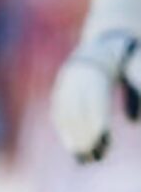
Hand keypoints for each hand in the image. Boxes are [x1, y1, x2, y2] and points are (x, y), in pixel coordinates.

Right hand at [51, 29, 140, 161]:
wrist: (111, 33)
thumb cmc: (131, 55)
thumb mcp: (137, 68)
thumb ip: (137, 91)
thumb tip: (135, 120)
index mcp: (99, 68)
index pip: (95, 101)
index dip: (96, 123)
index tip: (101, 144)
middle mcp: (79, 73)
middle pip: (77, 108)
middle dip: (82, 134)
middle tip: (91, 157)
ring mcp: (67, 78)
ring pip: (65, 109)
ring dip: (71, 135)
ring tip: (82, 156)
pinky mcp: (62, 83)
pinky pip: (59, 107)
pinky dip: (63, 126)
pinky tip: (72, 144)